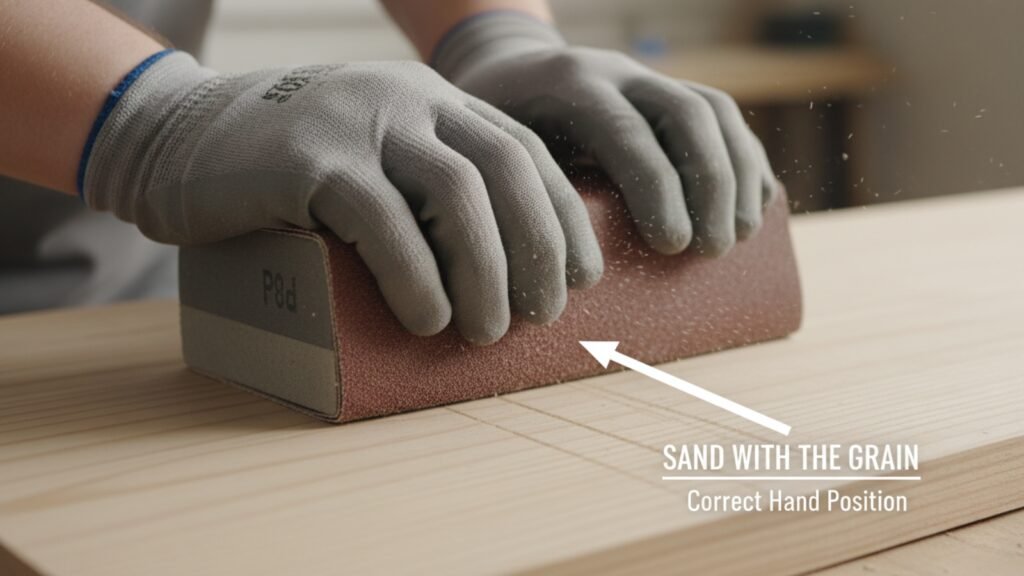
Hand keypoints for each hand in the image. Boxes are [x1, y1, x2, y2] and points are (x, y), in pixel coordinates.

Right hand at [82, 52, 602, 343]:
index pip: (525, 153)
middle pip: (505, 170)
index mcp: (432, 102)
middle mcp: (407, 101)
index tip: (583, 278)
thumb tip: (496, 276)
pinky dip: (417, 277)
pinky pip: (384, 221)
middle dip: (539, 249)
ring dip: (486, 272)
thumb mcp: (371, 159)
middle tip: (544, 315)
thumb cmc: (285, 172)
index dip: (564, 219)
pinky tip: (428, 319)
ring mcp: (358, 123)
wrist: (175, 137)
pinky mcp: (308, 160)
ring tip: (486, 332)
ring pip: (456, 194)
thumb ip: (423, 189)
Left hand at [434, 13, 778, 256]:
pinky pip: (724, 115)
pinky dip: (747, 158)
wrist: (506, 69)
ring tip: (738, 236)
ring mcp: (650, 78)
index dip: (656, 187)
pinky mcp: (671, 93)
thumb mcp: (487, 152)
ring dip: (737, 175)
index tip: (672, 247)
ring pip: (715, 111)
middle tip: (710, 249)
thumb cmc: (490, 131)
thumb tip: (525, 279)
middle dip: (709, 184)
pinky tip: (757, 202)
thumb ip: (510, 196)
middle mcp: (618, 72)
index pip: (625, 130)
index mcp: (570, 84)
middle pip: (686, 115)